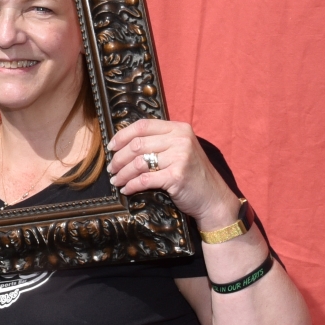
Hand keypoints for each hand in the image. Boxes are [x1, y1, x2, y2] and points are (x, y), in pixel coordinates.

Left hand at [107, 119, 239, 229]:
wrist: (213, 199)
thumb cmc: (192, 175)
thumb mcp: (179, 150)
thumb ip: (159, 142)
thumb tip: (123, 143)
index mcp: (179, 128)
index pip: (142, 125)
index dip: (122, 136)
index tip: (111, 147)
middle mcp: (180, 139)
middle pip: (137, 145)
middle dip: (119, 158)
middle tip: (111, 169)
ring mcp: (180, 157)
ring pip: (138, 163)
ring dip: (122, 173)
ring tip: (116, 180)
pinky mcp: (177, 176)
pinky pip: (145, 179)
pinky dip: (132, 185)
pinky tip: (126, 189)